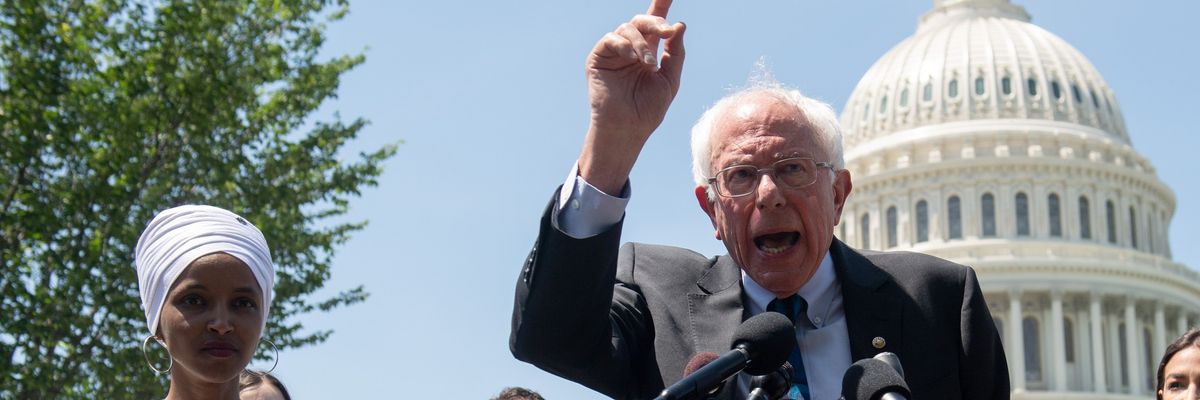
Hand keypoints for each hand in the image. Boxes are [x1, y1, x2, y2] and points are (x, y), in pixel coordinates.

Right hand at [578, 0, 685, 193]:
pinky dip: (623, 44)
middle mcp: (630, 49)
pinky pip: (610, 39)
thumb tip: (679, 25)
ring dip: (641, 43)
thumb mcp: (670, 80)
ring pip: (627, 28)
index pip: (655, 25)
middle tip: (667, 30)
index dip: (661, 5)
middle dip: (656, 21)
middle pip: (642, 21)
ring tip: (649, 64)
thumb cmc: (648, 109)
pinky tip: (632, 58)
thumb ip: (675, 53)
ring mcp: (614, 53)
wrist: (628, 128)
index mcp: (648, 53)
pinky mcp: (598, 58)